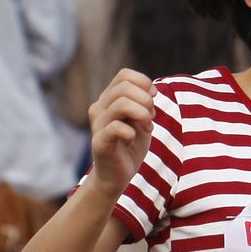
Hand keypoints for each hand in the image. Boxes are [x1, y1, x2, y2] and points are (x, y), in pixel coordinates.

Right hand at [87, 69, 155, 195]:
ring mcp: (97, 124)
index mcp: (108, 99)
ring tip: (147, 128)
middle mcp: (99, 108)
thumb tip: (151, 89)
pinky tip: (132, 140)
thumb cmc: (129, 147)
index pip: (124, 75)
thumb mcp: (140, 119)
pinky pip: (118, 127)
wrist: (116, 176)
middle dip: (146, 100)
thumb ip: (143, 102)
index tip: (152, 100)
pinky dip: (132, 133)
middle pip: (125, 87)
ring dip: (142, 115)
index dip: (144, 83)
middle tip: (150, 118)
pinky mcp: (100, 142)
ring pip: (122, 104)